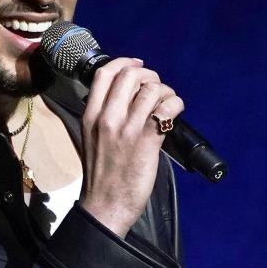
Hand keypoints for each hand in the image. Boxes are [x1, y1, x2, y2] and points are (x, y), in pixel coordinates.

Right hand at [79, 58, 184, 236]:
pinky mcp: (147, 141)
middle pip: (131, 75)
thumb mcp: (91, 138)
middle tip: (156, 89)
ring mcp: (127, 128)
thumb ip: (103, 115)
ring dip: (165, 92)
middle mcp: (107, 117)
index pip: (105, 73)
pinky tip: (175, 113)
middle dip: (150, 76)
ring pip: (152, 89)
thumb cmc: (102, 174)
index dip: (125, 62)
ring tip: (166, 105)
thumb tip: (126, 96)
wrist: (105, 205)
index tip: (138, 65)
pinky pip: (167, 108)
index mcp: (90, 115)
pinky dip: (176, 105)